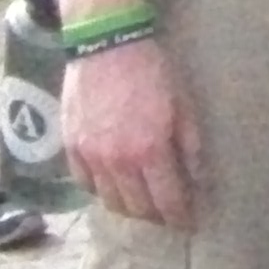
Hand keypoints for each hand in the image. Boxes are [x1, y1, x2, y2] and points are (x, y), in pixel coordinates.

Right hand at [64, 37, 198, 228]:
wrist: (106, 45)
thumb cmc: (151, 70)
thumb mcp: (182, 103)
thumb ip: (189, 145)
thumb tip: (198, 177)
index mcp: (149, 150)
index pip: (166, 200)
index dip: (180, 216)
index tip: (189, 223)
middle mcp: (117, 161)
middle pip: (137, 207)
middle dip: (156, 215)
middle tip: (168, 214)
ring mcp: (90, 157)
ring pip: (109, 201)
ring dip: (129, 207)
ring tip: (143, 204)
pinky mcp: (70, 148)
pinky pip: (85, 184)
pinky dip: (101, 191)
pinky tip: (113, 186)